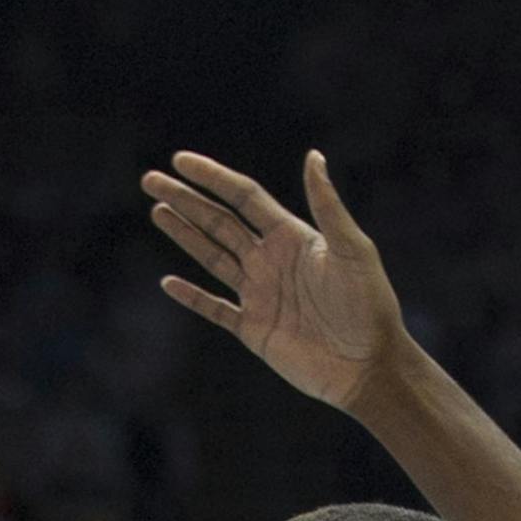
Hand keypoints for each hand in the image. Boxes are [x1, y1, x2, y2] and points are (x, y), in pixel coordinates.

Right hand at [144, 150, 409, 414]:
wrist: (368, 364)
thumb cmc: (369, 305)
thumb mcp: (351, 250)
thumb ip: (327, 205)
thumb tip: (313, 155)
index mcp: (292, 236)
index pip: (243, 198)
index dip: (212, 178)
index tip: (180, 160)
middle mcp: (271, 260)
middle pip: (219, 222)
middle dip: (185, 200)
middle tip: (151, 180)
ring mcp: (260, 294)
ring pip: (212, 257)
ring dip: (184, 234)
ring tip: (158, 212)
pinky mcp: (254, 329)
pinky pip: (215, 309)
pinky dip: (192, 297)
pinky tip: (168, 282)